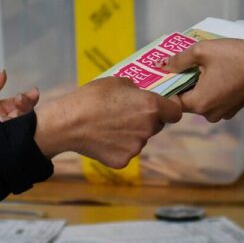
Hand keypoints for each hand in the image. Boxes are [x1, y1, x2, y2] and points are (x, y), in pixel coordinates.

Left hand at [0, 71, 38, 137]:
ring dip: (18, 122)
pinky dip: (12, 138)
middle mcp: (1, 125)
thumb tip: (4, 74)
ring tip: (11, 117)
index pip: (17, 104)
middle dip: (26, 110)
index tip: (33, 94)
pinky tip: (7, 129)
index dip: (26, 99)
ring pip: (18, 131)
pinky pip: (9, 146)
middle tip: (23, 105)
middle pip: (22, 117)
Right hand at [34, 77, 182, 167]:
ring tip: (109, 126)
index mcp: (150, 106)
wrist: (68, 124)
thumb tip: (141, 95)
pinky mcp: (124, 160)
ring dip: (132, 133)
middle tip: (126, 114)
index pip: (175, 112)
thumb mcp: (117, 82)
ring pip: (141, 139)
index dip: (169, 109)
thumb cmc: (92, 97)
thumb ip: (136, 90)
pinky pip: (126, 151)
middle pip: (156, 125)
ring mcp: (137, 147)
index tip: (161, 106)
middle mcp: (148, 129)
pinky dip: (118, 147)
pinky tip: (103, 139)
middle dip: (147, 120)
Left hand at [161, 39, 243, 121]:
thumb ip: (179, 60)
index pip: (172, 100)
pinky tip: (217, 70)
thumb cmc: (237, 57)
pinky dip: (211, 86)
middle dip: (183, 81)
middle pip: (186, 100)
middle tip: (182, 62)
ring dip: (198, 83)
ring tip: (201, 63)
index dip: (167, 84)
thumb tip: (162, 65)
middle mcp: (209, 114)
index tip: (165, 71)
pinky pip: (214, 98)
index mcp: (199, 104)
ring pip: (201, 99)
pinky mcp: (233, 108)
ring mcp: (223, 113)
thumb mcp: (203, 51)